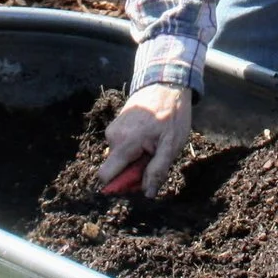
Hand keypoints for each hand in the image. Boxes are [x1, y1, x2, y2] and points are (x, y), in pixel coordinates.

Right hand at [96, 82, 191, 197]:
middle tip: (154, 159)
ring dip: (135, 160)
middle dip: (133, 171)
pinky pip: (121, 147)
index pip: (105, 176)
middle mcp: (112, 137)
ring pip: (119, 158)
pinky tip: (149, 138)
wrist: (167, 84)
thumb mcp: (171, 146)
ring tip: (154, 145)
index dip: (120, 185)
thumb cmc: (172, 115)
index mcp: (124, 144)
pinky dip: (134, 149)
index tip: (139, 182)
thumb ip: (157, 170)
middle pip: (115, 169)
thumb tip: (148, 193)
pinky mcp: (116, 125)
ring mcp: (112, 129)